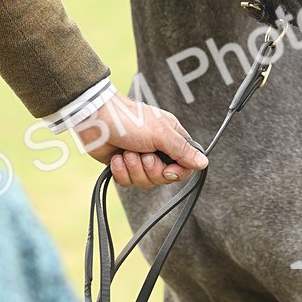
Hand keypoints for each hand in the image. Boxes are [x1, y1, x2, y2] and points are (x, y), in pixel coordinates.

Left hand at [74, 92, 207, 188]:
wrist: (97, 119)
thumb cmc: (130, 120)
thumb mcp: (161, 134)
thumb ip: (182, 150)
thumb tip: (204, 162)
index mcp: (171, 139)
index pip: (185, 166)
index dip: (176, 173)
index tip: (167, 169)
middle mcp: (158, 150)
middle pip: (164, 178)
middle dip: (151, 170)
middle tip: (143, 155)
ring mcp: (140, 159)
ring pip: (145, 182)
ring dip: (134, 169)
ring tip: (127, 153)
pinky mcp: (123, 166)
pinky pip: (128, 182)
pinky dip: (121, 171)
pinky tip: (116, 157)